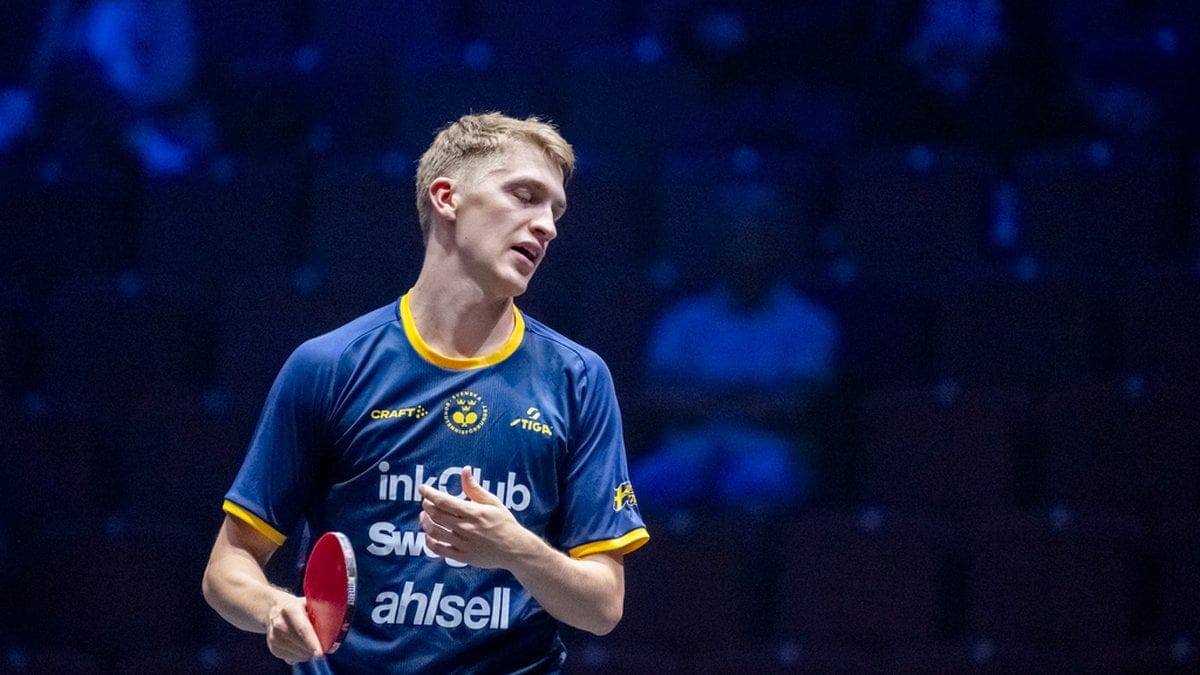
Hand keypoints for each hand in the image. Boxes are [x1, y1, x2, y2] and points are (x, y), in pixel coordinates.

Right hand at [264, 592, 322, 664]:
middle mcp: (279, 624)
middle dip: (315, 648)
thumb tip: (340, 627)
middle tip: (323, 643)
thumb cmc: (299, 606)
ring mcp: (274, 638)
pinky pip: (292, 659)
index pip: (303, 629)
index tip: (320, 653)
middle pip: (301, 645)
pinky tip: (301, 645)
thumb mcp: (309, 603)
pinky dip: (301, 655)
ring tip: (310, 642)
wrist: (273, 609)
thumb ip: (322, 613)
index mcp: (290, 609)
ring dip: (309, 652)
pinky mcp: (273, 649)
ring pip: (298, 654)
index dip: (312, 642)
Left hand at [418, 466, 532, 568]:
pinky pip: (438, 549)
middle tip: (426, 501)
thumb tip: (465, 470)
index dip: (430, 494)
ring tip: (425, 515)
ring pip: (434, 532)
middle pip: (436, 515)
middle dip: (427, 506)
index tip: (422, 488)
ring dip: (425, 521)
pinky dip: (429, 540)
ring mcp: (463, 544)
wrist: (515, 550)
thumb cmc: (505, 523)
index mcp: (474, 513)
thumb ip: (474, 488)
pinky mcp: (462, 557)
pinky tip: (429, 534)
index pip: (444, 501)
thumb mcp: (493, 502)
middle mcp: (466, 528)